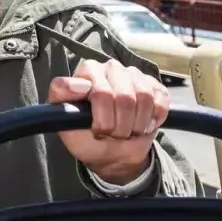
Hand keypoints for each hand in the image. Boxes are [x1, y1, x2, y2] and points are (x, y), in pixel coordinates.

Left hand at [49, 58, 168, 184]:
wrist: (112, 152)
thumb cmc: (85, 135)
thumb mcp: (64, 119)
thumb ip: (61, 94)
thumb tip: (79, 84)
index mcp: (89, 70)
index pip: (101, 91)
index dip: (103, 118)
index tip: (98, 131)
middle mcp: (111, 68)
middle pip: (124, 97)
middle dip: (120, 126)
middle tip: (113, 134)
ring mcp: (134, 75)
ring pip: (144, 98)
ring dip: (137, 125)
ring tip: (127, 131)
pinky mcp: (155, 87)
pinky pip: (161, 100)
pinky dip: (153, 120)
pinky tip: (144, 125)